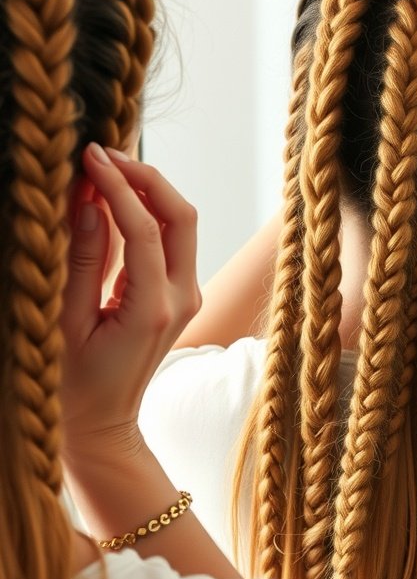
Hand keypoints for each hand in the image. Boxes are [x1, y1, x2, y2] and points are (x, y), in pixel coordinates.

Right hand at [61, 143, 200, 461]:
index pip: (143, 229)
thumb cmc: (75, 382)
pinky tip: (112, 199)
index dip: (116, 186)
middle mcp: (182, 298)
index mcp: (154, 309)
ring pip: (180, 223)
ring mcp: (187, 295)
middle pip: (181, 215)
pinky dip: (146, 212)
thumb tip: (88, 203)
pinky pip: (170, 239)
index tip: (88, 156)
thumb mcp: (68, 321)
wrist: (104, 423)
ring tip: (103, 169)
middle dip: (145, 177)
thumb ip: (81, 260)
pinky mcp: (180, 293)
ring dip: (147, 190)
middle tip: (102, 155)